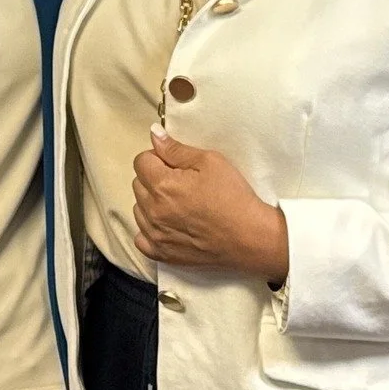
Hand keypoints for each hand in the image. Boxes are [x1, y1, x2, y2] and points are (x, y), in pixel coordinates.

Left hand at [132, 128, 289, 284]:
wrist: (250, 237)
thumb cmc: (233, 196)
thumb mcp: (210, 161)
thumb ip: (176, 149)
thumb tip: (154, 135)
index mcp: (163, 185)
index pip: (141, 161)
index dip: (158, 158)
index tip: (174, 164)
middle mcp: (153, 211)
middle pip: (138, 184)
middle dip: (154, 178)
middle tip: (180, 182)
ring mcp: (156, 235)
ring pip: (139, 209)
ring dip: (152, 203)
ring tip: (178, 204)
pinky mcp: (162, 254)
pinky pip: (141, 238)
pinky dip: (150, 229)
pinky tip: (168, 225)